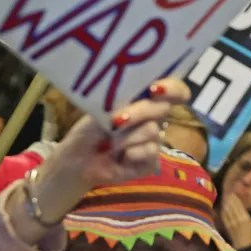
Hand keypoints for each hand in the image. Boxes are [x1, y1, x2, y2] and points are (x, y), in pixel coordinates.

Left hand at [13, 78, 185, 236]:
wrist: (77, 159)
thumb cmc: (89, 130)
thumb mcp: (102, 109)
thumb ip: (123, 100)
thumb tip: (140, 96)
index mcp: (143, 101)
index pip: (173, 90)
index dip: (172, 88)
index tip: (155, 89)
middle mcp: (153, 119)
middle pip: (162, 108)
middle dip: (138, 112)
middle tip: (116, 121)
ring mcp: (154, 141)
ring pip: (152, 131)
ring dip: (126, 137)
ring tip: (109, 143)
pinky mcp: (152, 162)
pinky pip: (150, 152)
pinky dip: (130, 153)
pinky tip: (119, 157)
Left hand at [221, 194, 250, 248]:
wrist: (244, 245)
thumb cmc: (250, 234)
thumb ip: (247, 216)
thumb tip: (243, 207)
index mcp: (246, 219)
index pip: (240, 207)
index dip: (236, 200)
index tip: (233, 194)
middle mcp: (238, 220)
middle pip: (233, 208)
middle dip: (230, 200)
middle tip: (229, 194)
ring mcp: (232, 223)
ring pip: (228, 211)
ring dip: (226, 204)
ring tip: (226, 198)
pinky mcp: (227, 226)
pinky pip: (225, 217)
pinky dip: (224, 211)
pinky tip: (223, 207)